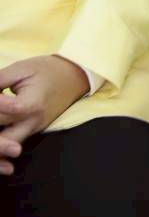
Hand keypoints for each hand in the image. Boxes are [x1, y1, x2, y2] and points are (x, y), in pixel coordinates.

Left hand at [0, 56, 90, 174]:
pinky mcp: (32, 131)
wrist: (74, 77)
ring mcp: (33, 129)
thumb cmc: (47, 70)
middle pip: (0, 137)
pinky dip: (2, 146)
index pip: (1, 111)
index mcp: (31, 105)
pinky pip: (11, 143)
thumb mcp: (20, 69)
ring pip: (6, 147)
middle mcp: (32, 122)